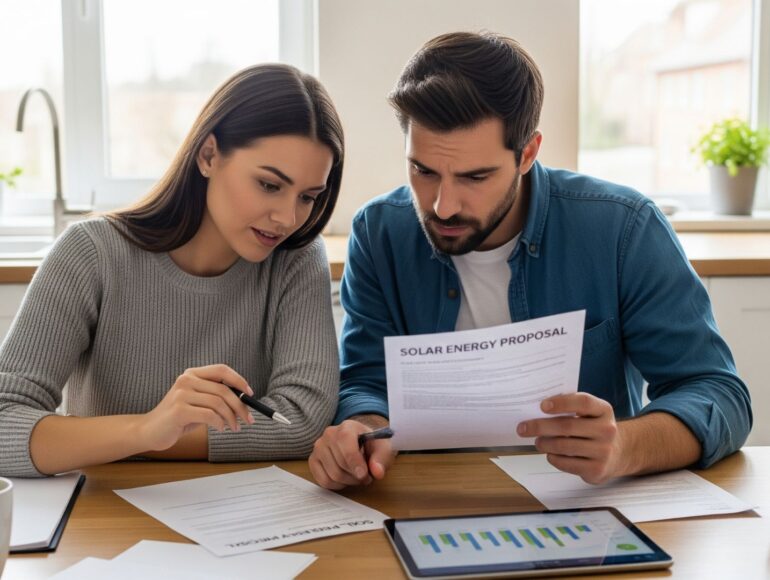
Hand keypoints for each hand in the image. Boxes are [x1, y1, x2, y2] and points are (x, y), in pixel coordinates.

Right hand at [139, 364, 255, 451]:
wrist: (149, 431)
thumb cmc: (178, 419)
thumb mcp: (198, 403)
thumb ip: (215, 397)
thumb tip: (244, 400)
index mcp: (192, 374)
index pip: (221, 370)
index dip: (239, 380)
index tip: (250, 394)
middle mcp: (186, 380)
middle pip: (223, 389)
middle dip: (240, 406)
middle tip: (248, 419)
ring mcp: (181, 394)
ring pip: (218, 403)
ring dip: (231, 418)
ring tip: (234, 427)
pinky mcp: (179, 410)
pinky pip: (209, 415)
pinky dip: (220, 423)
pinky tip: (221, 429)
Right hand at [309, 415, 395, 489]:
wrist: (361, 442)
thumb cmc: (371, 445)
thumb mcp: (383, 448)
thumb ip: (381, 459)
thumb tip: (377, 472)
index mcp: (347, 427)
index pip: (347, 448)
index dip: (356, 464)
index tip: (364, 475)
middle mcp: (329, 434)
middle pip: (341, 465)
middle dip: (356, 476)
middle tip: (366, 476)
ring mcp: (318, 447)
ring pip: (332, 475)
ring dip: (348, 481)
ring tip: (357, 476)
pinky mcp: (313, 460)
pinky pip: (323, 481)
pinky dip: (337, 485)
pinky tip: (345, 478)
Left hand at [516, 393, 625, 483]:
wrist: (617, 453)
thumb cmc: (593, 428)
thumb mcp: (590, 413)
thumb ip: (571, 407)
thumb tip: (539, 408)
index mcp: (604, 410)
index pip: (583, 402)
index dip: (561, 403)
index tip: (542, 406)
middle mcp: (607, 430)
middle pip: (567, 426)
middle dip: (540, 426)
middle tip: (523, 427)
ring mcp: (603, 451)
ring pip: (564, 446)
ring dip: (544, 443)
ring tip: (537, 442)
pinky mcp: (596, 469)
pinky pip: (567, 463)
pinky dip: (553, 458)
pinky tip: (550, 454)